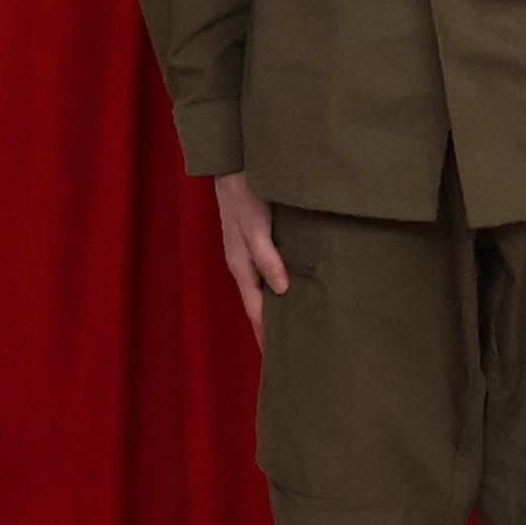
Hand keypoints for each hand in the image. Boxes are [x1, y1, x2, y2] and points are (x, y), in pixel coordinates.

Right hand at [207, 170, 289, 336]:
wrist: (234, 164)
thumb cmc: (244, 195)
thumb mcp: (255, 227)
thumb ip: (268, 258)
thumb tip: (283, 290)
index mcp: (241, 267)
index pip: (255, 311)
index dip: (264, 335)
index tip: (275, 359)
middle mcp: (243, 264)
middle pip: (258, 305)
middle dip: (268, 328)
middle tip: (288, 352)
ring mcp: (248, 253)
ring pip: (262, 290)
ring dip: (273, 309)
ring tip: (291, 327)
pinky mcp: (256, 241)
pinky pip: (266, 273)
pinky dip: (276, 288)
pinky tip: (290, 289)